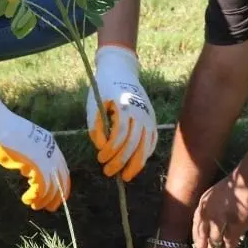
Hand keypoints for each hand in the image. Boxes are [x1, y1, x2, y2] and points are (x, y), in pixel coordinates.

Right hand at [0, 87, 69, 212]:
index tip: (57, 196)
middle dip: (57, 196)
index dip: (61, 184)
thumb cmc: (5, 133)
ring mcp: (45, 158)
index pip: (62, 169)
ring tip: (34, 205)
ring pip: (51, 186)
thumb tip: (29, 172)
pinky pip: (41, 187)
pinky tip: (27, 199)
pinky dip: (35, 196)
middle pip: (61, 179)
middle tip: (50, 207)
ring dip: (43, 199)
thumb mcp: (24, 146)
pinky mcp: (35, 165)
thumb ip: (31, 158)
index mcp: (50, 145)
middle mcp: (51, 152)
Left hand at [86, 45, 156, 180]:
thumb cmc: (104, 89)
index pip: (120, 135)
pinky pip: (152, 142)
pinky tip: (135, 165)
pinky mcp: (152, 119)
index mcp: (125, 107)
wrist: (121, 71)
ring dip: (135, 164)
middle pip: (134, 144)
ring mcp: (149, 116)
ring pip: (146, 146)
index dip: (110, 150)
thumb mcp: (94, 105)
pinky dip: (144, 155)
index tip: (100, 158)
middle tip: (108, 173)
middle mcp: (140, 112)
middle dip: (121, 162)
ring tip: (125, 176)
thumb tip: (102, 149)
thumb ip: (96, 127)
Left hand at [192, 171, 247, 247]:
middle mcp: (207, 214)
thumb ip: (212, 208)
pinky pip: (228, 244)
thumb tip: (211, 223)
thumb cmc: (237, 185)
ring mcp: (220, 221)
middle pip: (201, 236)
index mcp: (203, 205)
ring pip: (213, 243)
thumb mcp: (216, 194)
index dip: (196, 238)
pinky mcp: (233, 227)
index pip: (196, 225)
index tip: (196, 247)